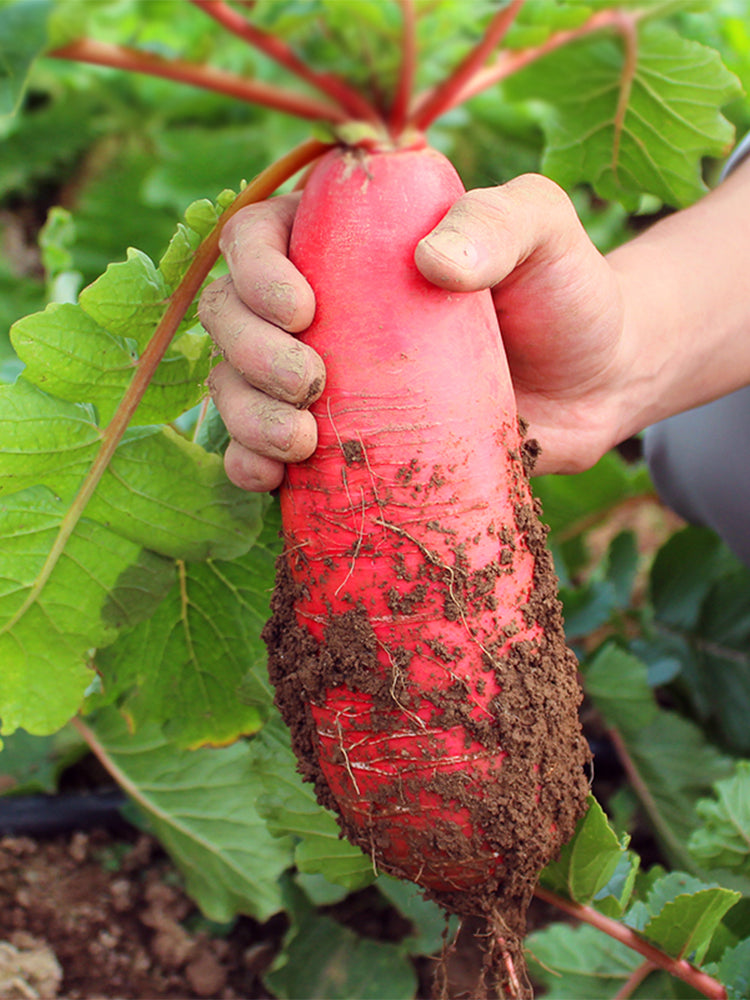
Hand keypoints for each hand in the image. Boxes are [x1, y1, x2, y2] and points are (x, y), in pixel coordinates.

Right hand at [201, 175, 627, 487]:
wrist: (594, 384)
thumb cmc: (564, 293)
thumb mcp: (543, 232)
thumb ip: (498, 220)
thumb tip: (431, 261)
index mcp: (346, 238)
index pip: (259, 234)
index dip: (256, 269)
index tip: (305, 309)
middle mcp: (321, 305)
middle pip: (232, 314)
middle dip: (251, 351)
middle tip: (312, 383)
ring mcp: (324, 377)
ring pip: (235, 385)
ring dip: (246, 415)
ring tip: (302, 443)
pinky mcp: (338, 440)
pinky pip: (262, 451)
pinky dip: (249, 465)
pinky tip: (270, 478)